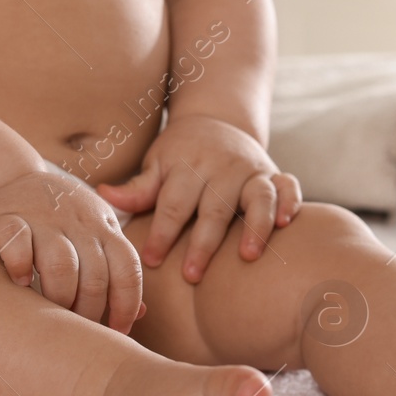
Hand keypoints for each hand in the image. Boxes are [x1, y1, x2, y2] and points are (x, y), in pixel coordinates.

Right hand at [0, 169, 143, 333]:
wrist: (8, 178)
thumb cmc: (56, 219)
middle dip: (89, 311)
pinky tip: (21, 281)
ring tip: (52, 311)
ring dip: (59, 296)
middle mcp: (77, 221)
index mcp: (104, 226)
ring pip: (61, 264)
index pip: (128, 267)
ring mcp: (41, 217)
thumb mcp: (93, 236)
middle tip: (78, 326)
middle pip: (95, 275)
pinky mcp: (6, 218)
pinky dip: (19, 266)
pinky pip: (17, 243)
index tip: (118, 330)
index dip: (127, 304)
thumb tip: (140, 314)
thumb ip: (115, 270)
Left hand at [98, 114, 300, 283]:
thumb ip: (137, 187)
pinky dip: (291, 202)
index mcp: (187, 166)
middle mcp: (222, 166)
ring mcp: (250, 169)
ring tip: (248, 255)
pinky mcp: (273, 172)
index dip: (162, 232)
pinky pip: (288, 185)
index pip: (173, 203)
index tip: (150, 260)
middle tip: (191, 274)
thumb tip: (104, 193)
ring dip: (254, 225)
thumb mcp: (156, 164)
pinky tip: (286, 224)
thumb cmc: (179, 153)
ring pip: (257, 196)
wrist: (216, 120)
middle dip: (203, 242)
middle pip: (213, 207)